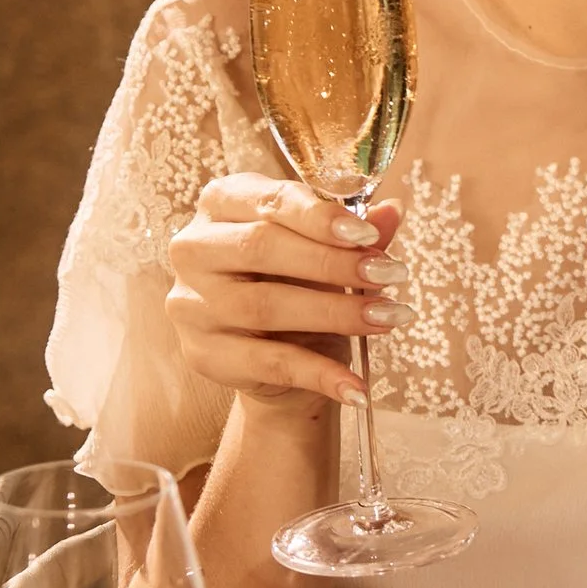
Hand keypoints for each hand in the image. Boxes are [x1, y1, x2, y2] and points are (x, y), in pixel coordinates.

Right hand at [165, 175, 400, 414]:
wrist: (274, 353)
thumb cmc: (298, 282)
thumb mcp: (326, 250)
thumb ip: (355, 231)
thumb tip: (394, 209)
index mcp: (222, 203)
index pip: (270, 201)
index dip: (321, 216)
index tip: (369, 234)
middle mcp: (195, 248)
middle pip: (261, 247)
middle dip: (333, 262)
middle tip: (391, 274)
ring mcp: (192, 304)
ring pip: (265, 305)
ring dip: (336, 313)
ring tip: (388, 318)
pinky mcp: (203, 354)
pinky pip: (269, 363)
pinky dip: (319, 374)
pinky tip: (358, 386)